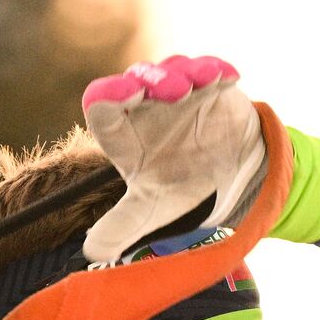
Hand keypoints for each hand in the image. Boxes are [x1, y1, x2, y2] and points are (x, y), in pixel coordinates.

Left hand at [81, 55, 265, 263]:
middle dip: (153, 81)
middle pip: (138, 78)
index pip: (102, 105)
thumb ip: (122, 225)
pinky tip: (227, 76)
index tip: (125, 95)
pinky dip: (218, 70)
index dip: (109, 96)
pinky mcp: (211, 84)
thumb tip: (91, 252)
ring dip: (185, 73)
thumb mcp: (151, 210)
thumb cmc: (181, 186)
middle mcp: (147, 104)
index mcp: (125, 132)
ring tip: (198, 84)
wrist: (229, 176)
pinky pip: (212, 68)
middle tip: (174, 91)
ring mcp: (180, 90)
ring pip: (174, 68)